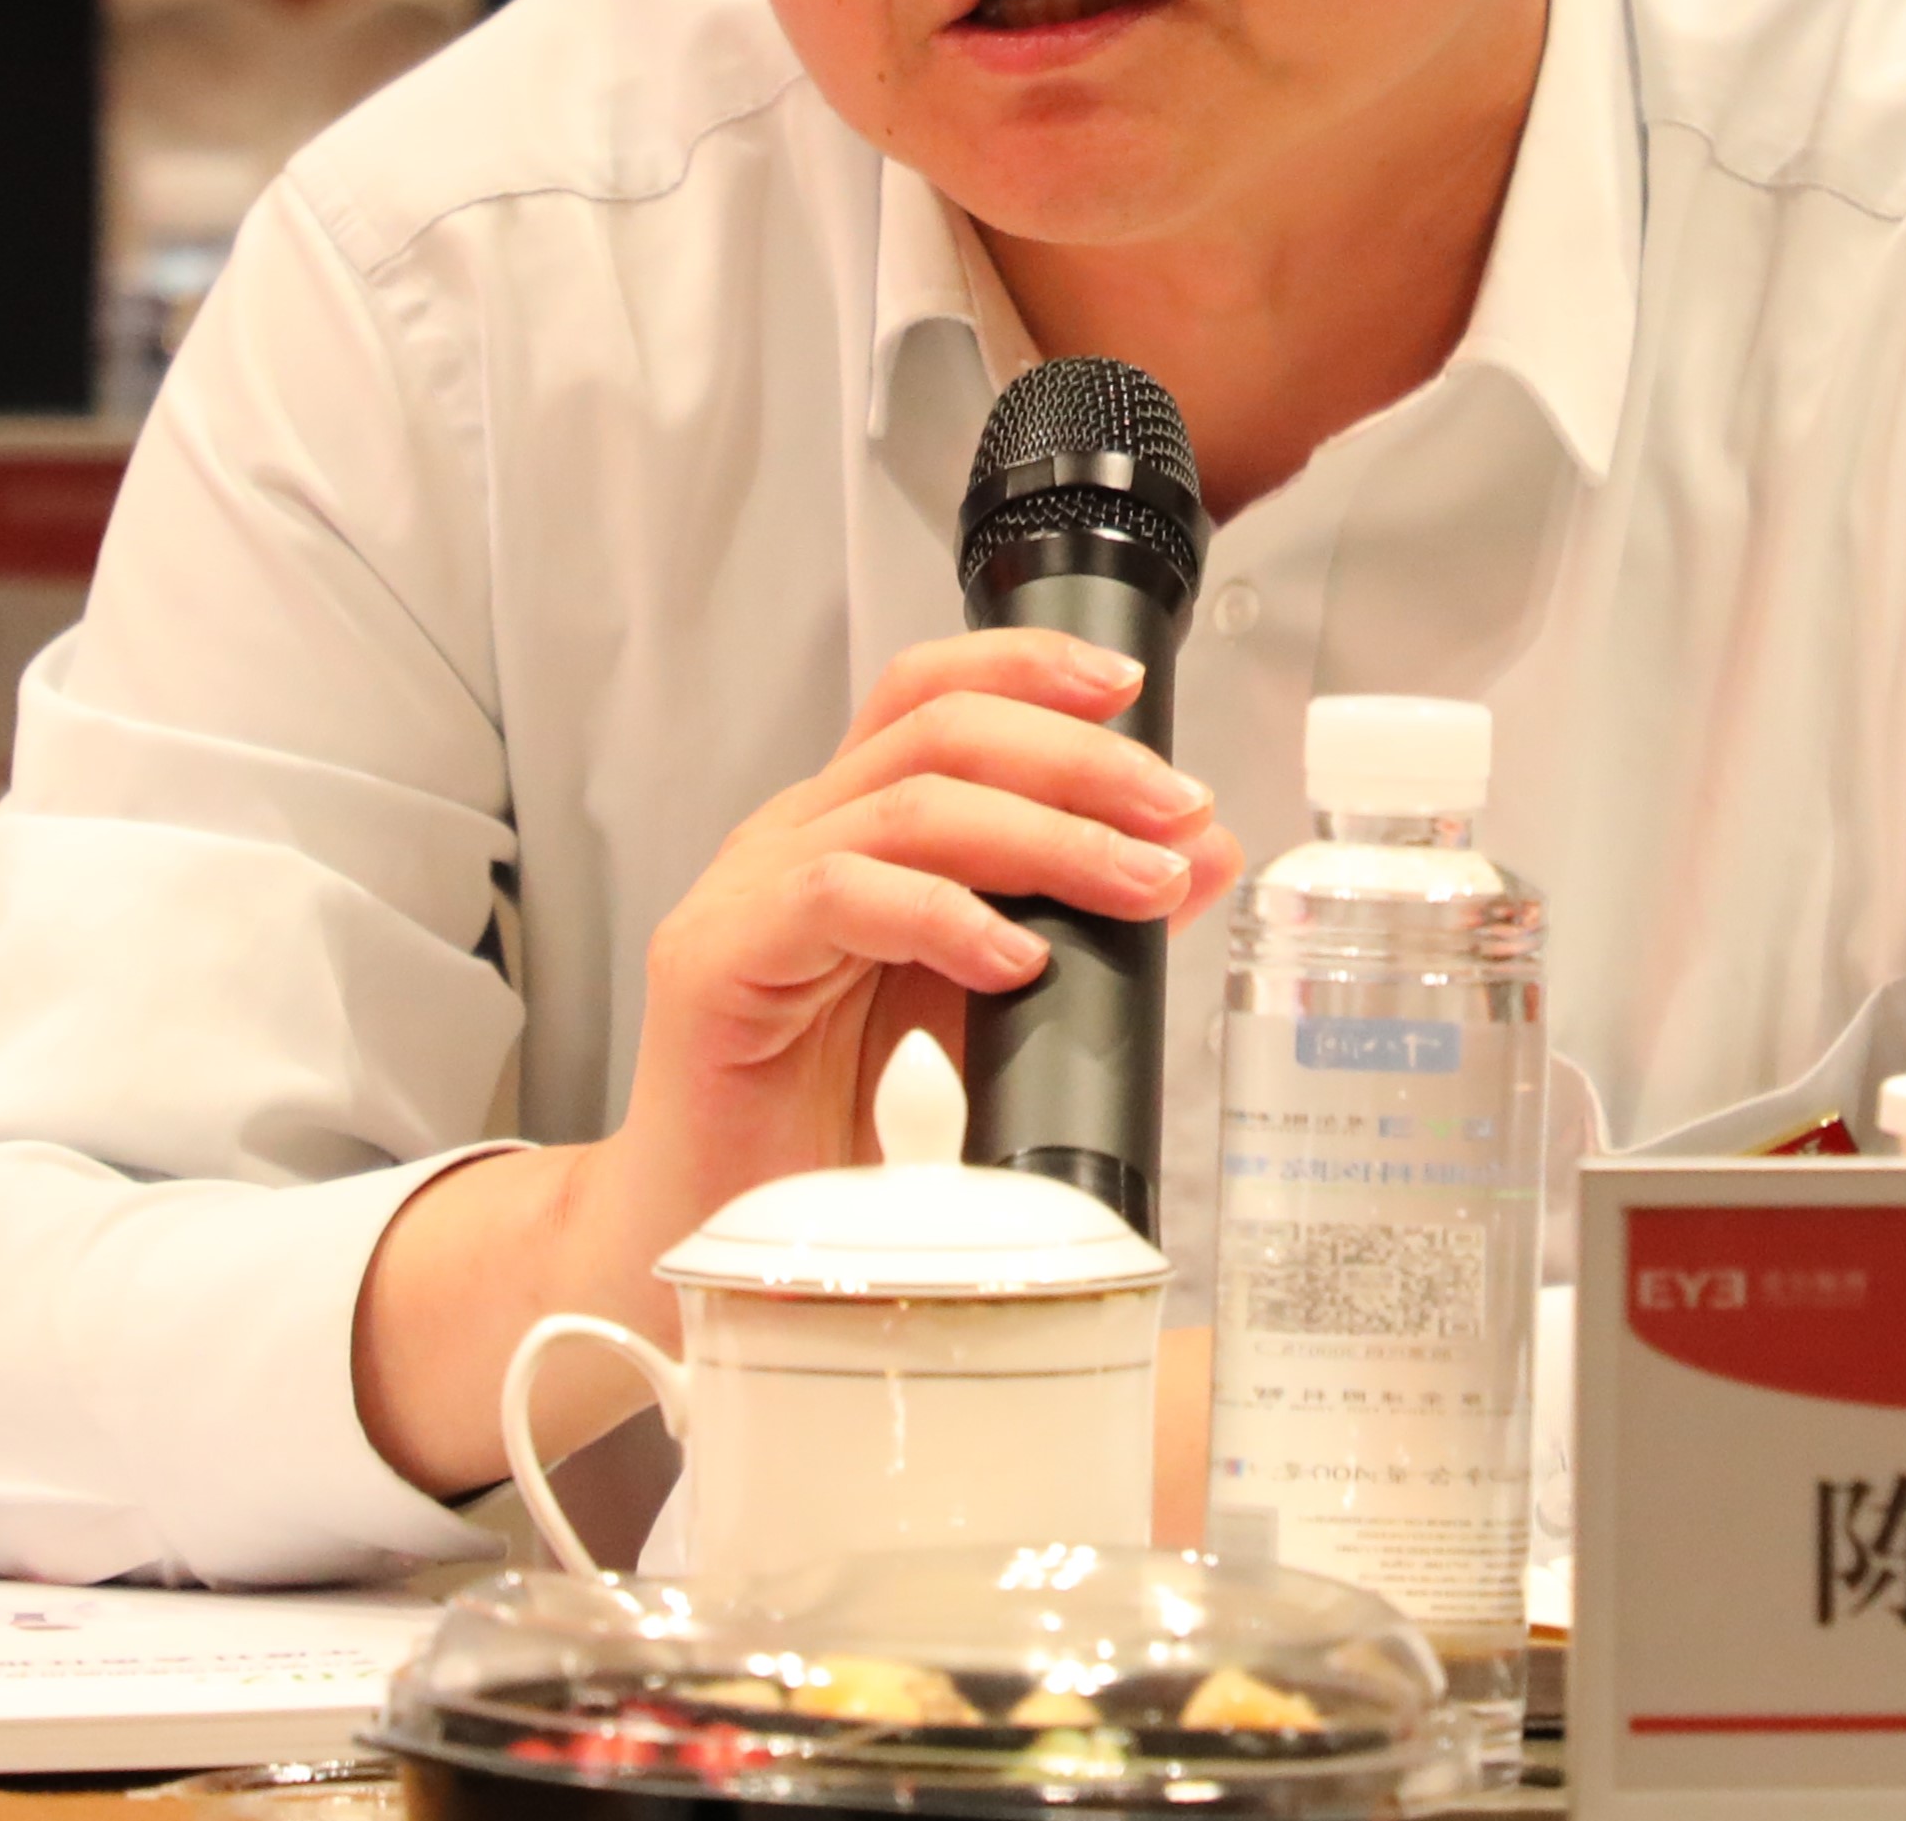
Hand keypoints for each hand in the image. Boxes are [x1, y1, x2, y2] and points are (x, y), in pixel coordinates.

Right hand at [354, 626, 1242, 1493]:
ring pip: (906, 804)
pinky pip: (837, 896)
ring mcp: (748, 891)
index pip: (931, 695)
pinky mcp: (719, 962)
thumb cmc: (825, 1125)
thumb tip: (1201, 855)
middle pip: (937, 731)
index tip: (1131, 690)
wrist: (704, 1238)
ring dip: (1043, 833)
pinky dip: (939, 914)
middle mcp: (795, 835)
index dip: (1027, 667)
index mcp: (849, 826)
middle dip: (1074, 758)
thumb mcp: (980, 1002)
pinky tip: (1012, 960)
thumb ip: (1080, 920)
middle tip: (1173, 812)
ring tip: (1135, 888)